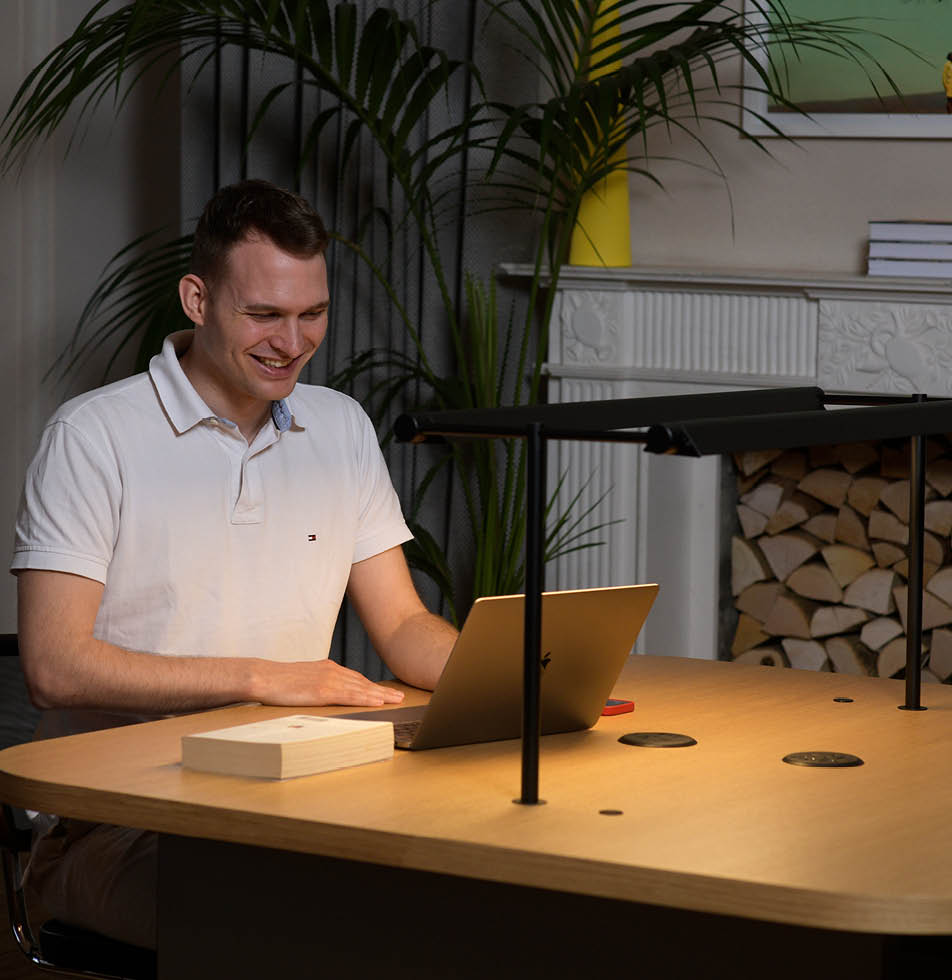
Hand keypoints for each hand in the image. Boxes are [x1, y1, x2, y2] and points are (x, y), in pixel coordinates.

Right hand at [255, 658, 405, 706]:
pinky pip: (349, 695)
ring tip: (395, 700)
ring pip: (360, 688)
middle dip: (382, 690)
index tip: (385, 692)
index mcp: (327, 668)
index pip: (355, 678)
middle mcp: (331, 671)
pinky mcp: (322, 690)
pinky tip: (377, 702)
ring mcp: (328, 680)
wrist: (263, 677)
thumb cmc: (278, 682)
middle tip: (400, 696)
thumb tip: (324, 695)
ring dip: (380, 694)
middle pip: (362, 682)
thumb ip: (316, 685)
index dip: (371, 686)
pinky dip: (366, 698)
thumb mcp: (302, 680)